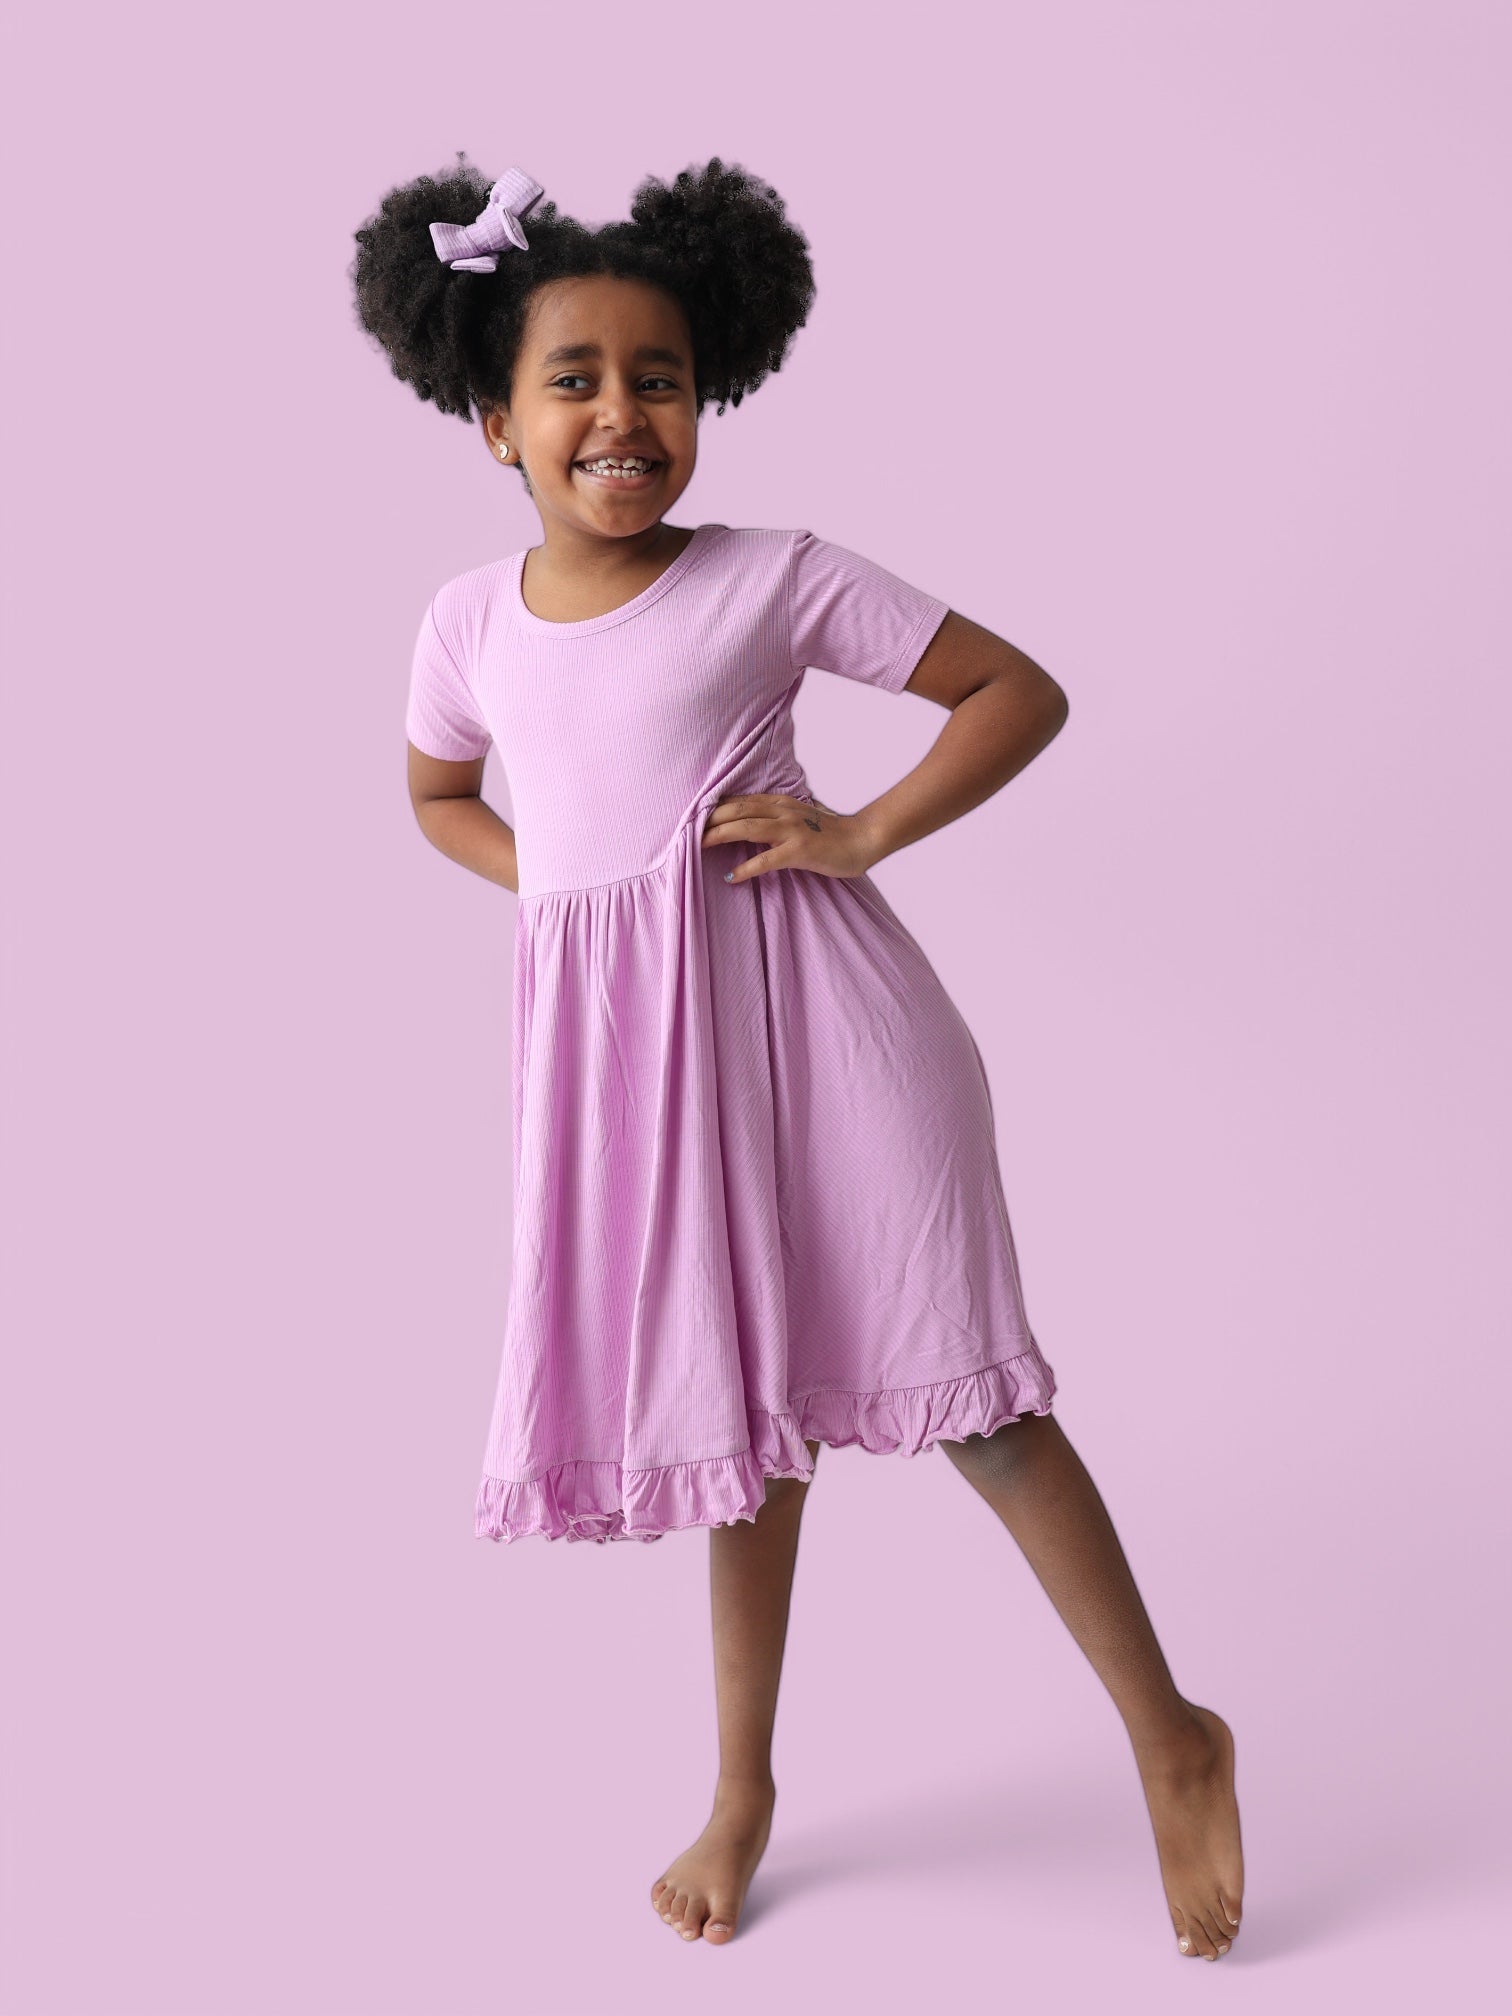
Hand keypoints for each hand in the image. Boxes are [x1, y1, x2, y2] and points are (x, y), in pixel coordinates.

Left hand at [700, 793, 876, 883]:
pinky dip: (746, 868)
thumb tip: (747, 826)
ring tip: (698, 846)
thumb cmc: (830, 835)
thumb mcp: (799, 819)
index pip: (739, 801)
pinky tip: (731, 877)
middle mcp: (782, 812)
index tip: (691, 817)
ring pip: (746, 828)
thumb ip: (774, 819)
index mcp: (780, 803)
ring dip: (719, 836)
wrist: (862, 839)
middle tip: (684, 831)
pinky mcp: (800, 851)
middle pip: (736, 810)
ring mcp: (791, 830)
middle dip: (708, 819)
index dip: (713, 808)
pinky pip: (766, 859)